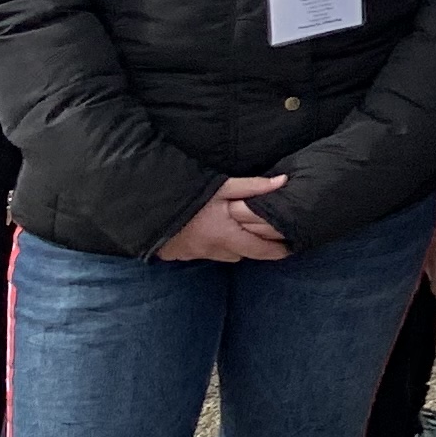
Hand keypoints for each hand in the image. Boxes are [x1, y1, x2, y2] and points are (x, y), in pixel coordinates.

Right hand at [158, 177, 290, 263]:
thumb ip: (252, 187)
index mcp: (224, 236)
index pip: (258, 250)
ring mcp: (192, 254)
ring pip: (222, 254)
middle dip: (255, 247)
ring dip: (233, 246)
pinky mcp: (177, 254)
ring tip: (241, 232)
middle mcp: (211, 250)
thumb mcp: (221, 186)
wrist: (145, 207)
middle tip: (268, 238)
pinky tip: (212, 233)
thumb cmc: (187, 195)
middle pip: (241, 254)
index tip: (290, 249)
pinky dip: (212, 245)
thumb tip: (283, 181)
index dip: (276, 251)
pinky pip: (203, 253)